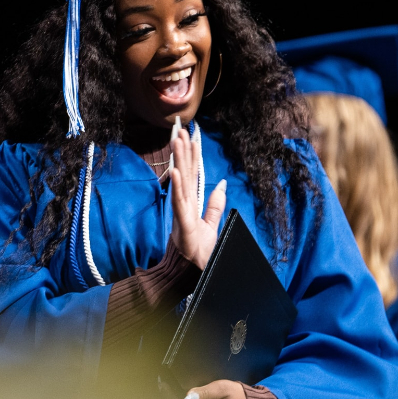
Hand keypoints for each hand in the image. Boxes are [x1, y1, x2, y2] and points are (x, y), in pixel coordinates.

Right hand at [169, 126, 226, 269]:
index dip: (191, 155)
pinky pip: (180, 201)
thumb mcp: (212, 223)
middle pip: (185, 172)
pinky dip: (177, 186)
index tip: (190, 136)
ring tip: (177, 141)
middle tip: (181, 130)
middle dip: (182, 151)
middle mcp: (184, 203)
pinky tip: (176, 171)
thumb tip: (221, 183)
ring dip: (178, 161)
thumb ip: (215, 203)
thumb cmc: (200, 248)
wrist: (196, 268)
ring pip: (181, 181)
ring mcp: (182, 211)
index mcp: (191, 202)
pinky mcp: (183, 222)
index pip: (193, 174)